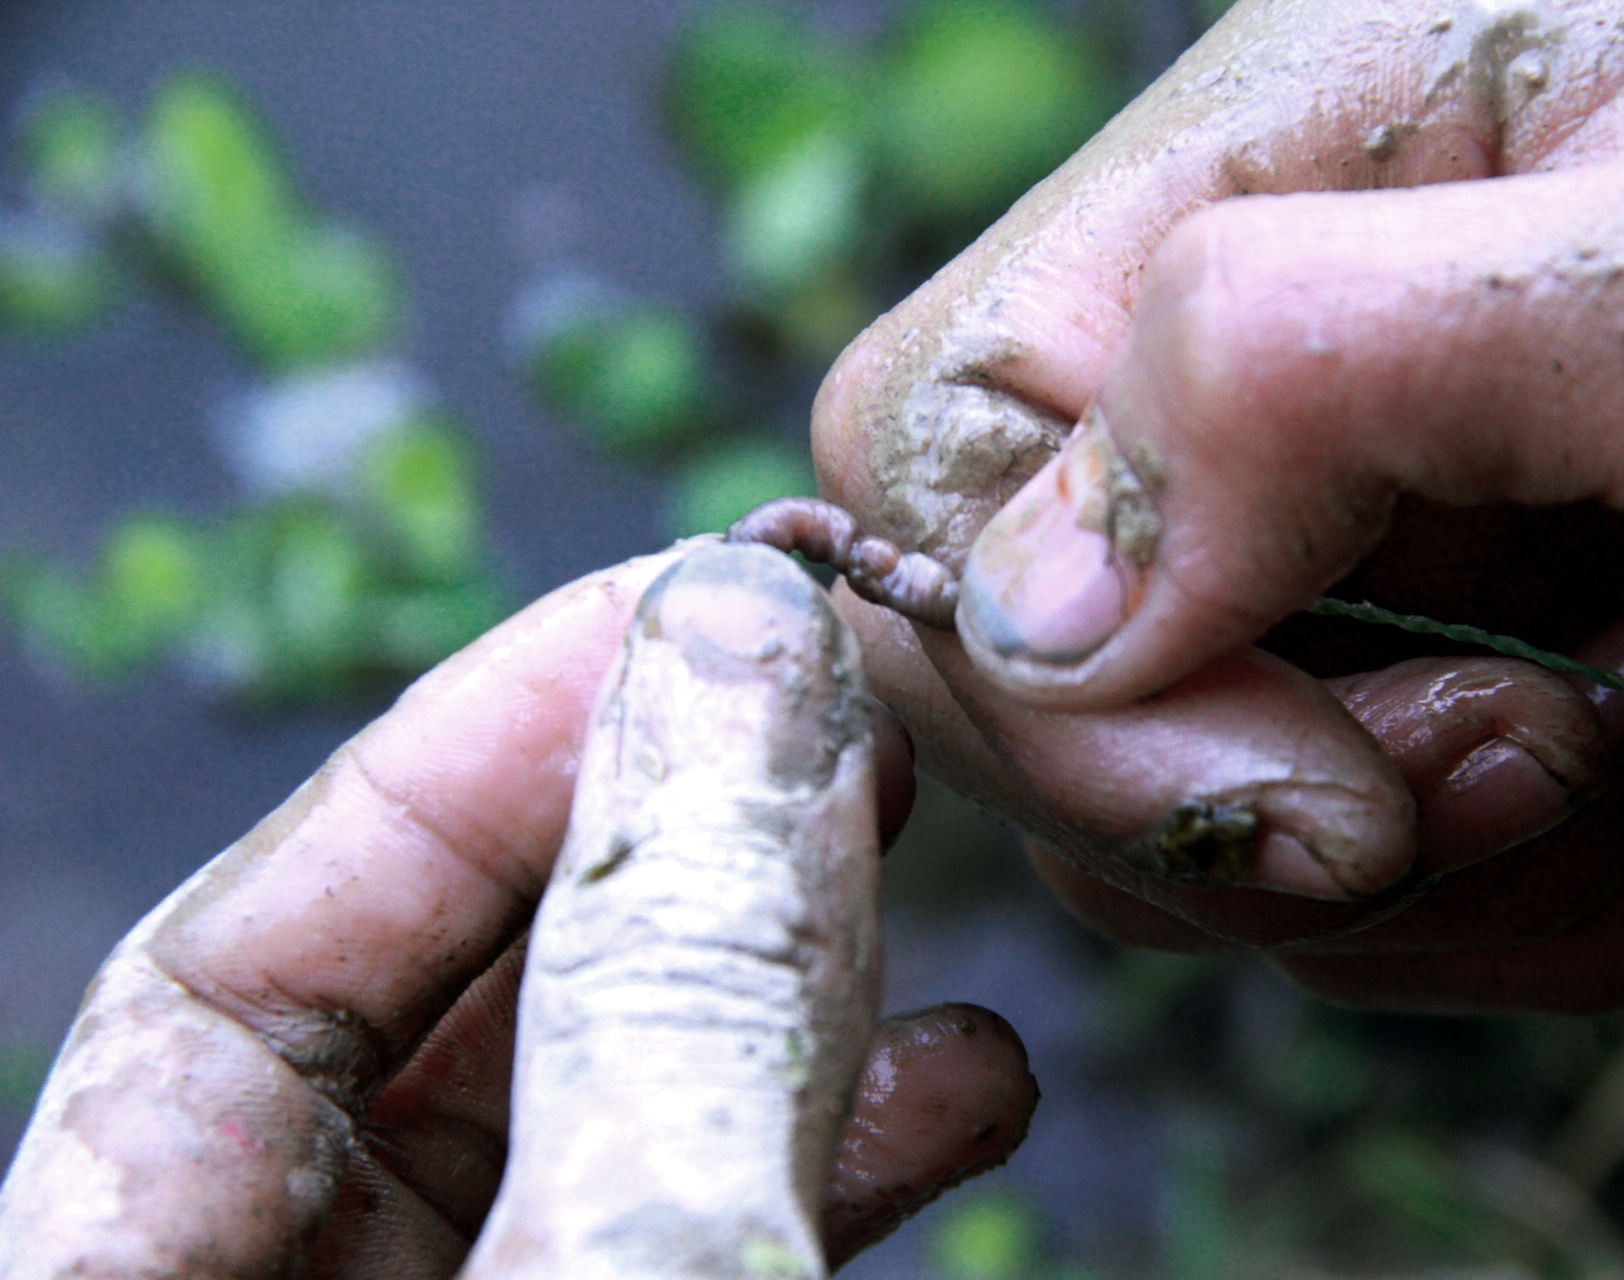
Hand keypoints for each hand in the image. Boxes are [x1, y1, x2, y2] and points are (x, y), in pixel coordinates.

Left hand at [0, 547, 1035, 1276]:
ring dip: (773, 972)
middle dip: (653, 835)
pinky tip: (962, 1076)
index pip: (231, 971)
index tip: (680, 614)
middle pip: (430, 1021)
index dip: (459, 758)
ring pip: (591, 1119)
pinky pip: (693, 1224)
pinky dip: (826, 1141)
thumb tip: (731, 650)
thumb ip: (661, 1006)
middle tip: (828, 696)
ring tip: (911, 837)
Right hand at [815, 0, 1623, 1010]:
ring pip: (1218, 806)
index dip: (1043, 667)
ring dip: (1462, 853)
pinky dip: (1551, 885)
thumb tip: (1014, 609)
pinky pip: (1382, 871)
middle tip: (1549, 752)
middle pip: (1053, 666)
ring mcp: (1374, 517)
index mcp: (1290, 160)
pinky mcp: (1470, 653)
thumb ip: (1303, 373)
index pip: (936, 435)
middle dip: (1283, 800)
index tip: (1317, 801)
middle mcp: (1289, 347)